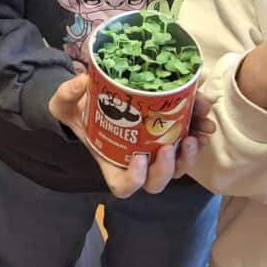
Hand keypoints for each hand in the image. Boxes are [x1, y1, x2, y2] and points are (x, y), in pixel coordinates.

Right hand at [49, 74, 215, 196]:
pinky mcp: (168, 136)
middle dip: (168, 169)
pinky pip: (188, 145)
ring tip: (197, 134)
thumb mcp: (63, 102)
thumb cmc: (76, 109)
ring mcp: (154, 153)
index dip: (134, 180)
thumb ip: (68, 93)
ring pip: (177, 168)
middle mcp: (135, 163)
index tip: (137, 158)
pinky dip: (198, 134)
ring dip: (190, 156)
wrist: (91, 98)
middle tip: (171, 146)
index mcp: (110, 161)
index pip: (123, 186)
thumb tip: (83, 80)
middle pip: (156, 183)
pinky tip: (203, 117)